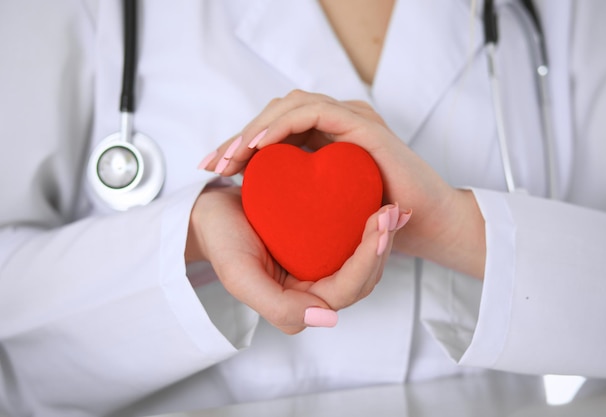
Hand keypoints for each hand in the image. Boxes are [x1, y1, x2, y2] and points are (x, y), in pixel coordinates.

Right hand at [186, 185, 409, 333]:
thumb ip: (280, 308)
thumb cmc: (221, 242)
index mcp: (300, 303)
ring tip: (394, 207)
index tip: (380, 226)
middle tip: (394, 211)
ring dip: (381, 236)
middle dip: (382, 246)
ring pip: (363, 260)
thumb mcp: (241, 276)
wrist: (210, 215)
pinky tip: (381, 203)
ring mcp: (318, 267)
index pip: (346, 290)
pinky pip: (352, 241)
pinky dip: (368, 226)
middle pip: (363, 277)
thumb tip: (328, 320)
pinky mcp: (318, 246)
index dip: (368, 260)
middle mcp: (314, 290)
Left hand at [199, 90, 485, 278]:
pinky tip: (258, 148)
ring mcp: (350, 119)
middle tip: (211, 163)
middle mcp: (336, 123)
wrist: (427, 223)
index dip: (240, 144)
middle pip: (275, 115)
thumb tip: (266, 206)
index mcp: (326, 140)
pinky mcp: (362, 124)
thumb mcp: (329, 213)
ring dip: (254, 129)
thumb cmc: (380, 221)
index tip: (212, 169)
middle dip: (238, 137)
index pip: (275, 129)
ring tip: (229, 158)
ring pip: (288, 107)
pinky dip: (281, 125)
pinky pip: (312, 112)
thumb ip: (305, 203)